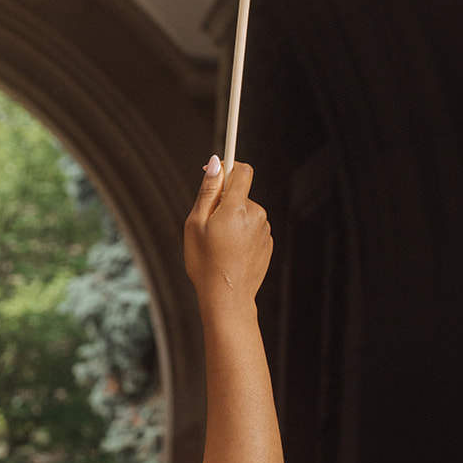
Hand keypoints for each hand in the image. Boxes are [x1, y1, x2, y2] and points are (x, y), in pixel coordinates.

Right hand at [184, 157, 272, 310]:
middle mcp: (256, 215)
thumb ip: (208, 191)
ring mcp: (264, 230)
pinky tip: (230, 253)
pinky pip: (252, 229)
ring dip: (233, 220)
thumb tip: (216, 163)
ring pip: (246, 213)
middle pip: (241, 194)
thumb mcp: (196, 224)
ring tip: (219, 245)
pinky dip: (241, 235)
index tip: (216, 171)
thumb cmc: (205, 263)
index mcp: (237, 207)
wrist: (226, 298)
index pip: (242, 170)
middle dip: (225, 203)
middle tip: (208, 226)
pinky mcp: (267, 243)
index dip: (229, 166)